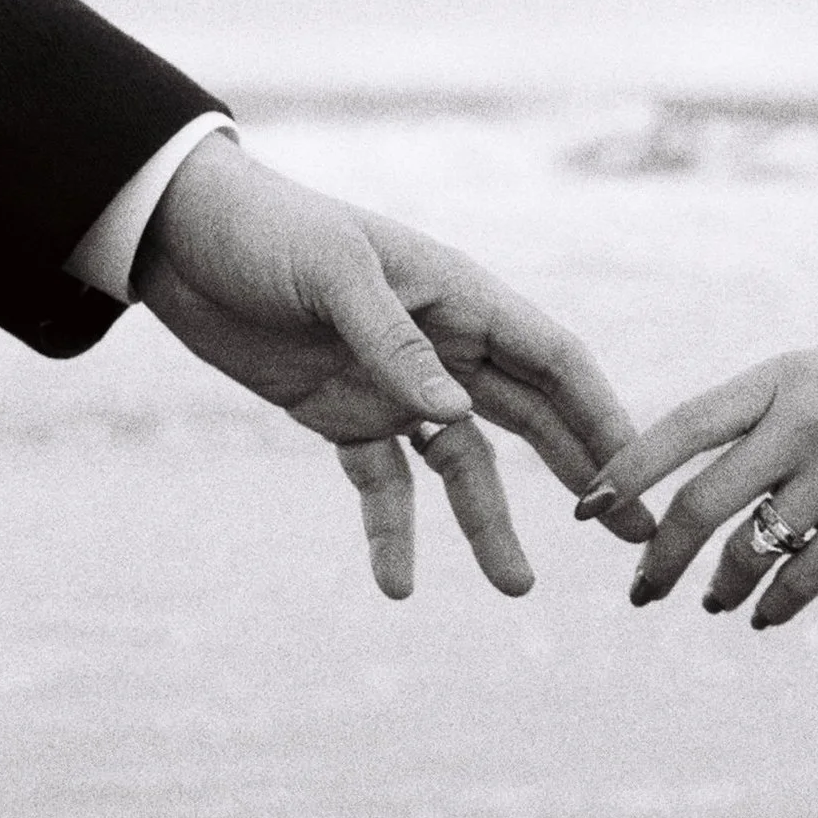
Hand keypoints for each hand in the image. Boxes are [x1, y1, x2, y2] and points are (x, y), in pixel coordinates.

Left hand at [137, 133, 655, 597]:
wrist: (177, 235)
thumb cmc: (266, 229)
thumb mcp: (332, 273)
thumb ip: (394, 341)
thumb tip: (454, 417)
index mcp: (459, 295)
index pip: (553, 360)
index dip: (601, 415)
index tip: (640, 470)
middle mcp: (442, 344)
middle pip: (531, 419)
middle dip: (583, 474)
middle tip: (633, 535)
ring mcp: (395, 384)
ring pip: (462, 465)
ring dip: (489, 523)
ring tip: (516, 587)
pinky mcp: (340, 413)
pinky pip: (382, 482)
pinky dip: (392, 532)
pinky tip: (397, 585)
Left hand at [582, 318, 817, 627]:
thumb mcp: (814, 380)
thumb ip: (752, 419)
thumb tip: (681, 478)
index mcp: (775, 382)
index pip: (679, 428)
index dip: (626, 472)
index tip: (587, 508)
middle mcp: (800, 425)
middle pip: (700, 503)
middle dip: (659, 557)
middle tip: (640, 589)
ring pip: (748, 550)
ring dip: (719, 587)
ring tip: (710, 603)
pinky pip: (803, 578)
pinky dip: (773, 605)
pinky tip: (761, 616)